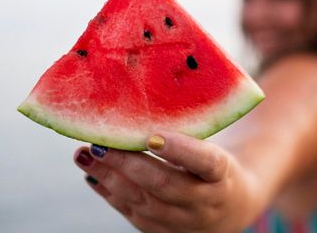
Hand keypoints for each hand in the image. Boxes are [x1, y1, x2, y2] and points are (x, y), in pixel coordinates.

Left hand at [73, 131, 256, 232]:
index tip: (152, 135)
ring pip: (143, 202)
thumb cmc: (218, 167)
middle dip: (127, 163)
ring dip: (109, 178)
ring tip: (84, 155)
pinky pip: (134, 214)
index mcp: (223, 176)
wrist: (232, 208)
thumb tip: (157, 95)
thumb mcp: (216, 148)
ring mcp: (184, 222)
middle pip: (164, 184)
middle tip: (100, 143)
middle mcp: (205, 202)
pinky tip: (93, 175)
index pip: (206, 162)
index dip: (180, 150)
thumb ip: (192, 131)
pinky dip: (110, 194)